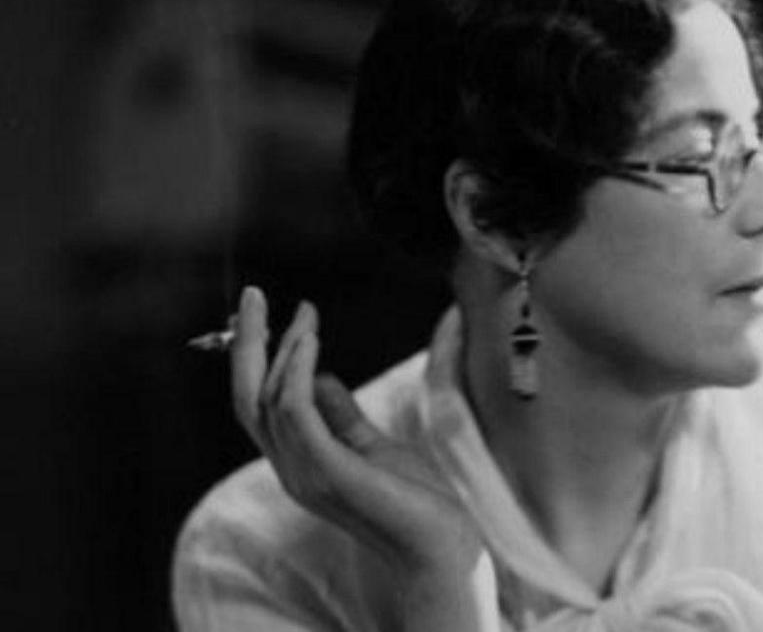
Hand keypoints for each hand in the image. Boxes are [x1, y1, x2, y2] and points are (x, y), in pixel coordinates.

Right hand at [229, 286, 493, 628]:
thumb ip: (340, 412)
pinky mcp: (327, 471)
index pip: (257, 405)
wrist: (438, 543)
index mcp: (297, 463)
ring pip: (268, 400)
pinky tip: (310, 341)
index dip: (258, 358)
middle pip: (246, 398)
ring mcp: (304, 473)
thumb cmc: (411, 497)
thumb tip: (317, 373)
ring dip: (284, 349)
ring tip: (304, 315)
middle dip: (246, 344)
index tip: (274, 314)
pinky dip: (297, 370)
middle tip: (253, 296)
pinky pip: (296, 411)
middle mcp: (290, 469)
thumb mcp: (370, 443)